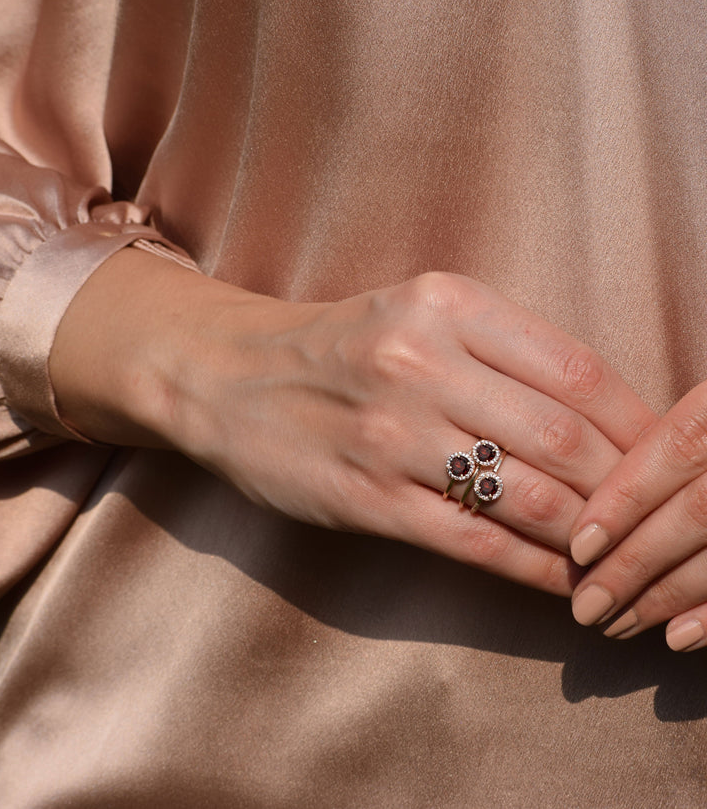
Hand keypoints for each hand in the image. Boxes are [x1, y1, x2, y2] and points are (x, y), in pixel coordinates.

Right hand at [51, 247, 653, 595]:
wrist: (226, 374)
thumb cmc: (334, 344)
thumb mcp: (415, 313)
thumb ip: (499, 351)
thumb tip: (595, 414)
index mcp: (445, 304)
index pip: (575, 371)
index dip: (637, 423)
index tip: (666, 457)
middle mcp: (420, 361)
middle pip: (563, 437)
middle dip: (623, 488)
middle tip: (656, 517)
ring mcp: (390, 434)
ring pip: (525, 497)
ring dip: (588, 537)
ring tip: (620, 556)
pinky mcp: (363, 497)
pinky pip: (473, 543)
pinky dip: (532, 571)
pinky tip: (565, 585)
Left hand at [570, 380, 706, 649]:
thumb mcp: (699, 413)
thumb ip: (665, 440)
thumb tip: (585, 508)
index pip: (675, 449)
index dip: (623, 499)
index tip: (579, 548)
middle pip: (698, 510)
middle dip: (634, 563)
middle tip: (585, 606)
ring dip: (668, 596)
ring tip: (616, 625)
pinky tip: (678, 638)